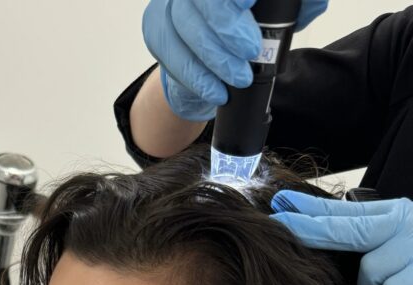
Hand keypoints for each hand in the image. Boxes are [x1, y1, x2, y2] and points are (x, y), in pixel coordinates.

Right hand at [142, 0, 328, 120]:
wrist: (213, 55)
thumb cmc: (249, 26)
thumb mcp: (280, 10)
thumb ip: (297, 3)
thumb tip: (314, 4)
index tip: (248, 4)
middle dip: (226, 27)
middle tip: (251, 53)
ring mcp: (170, 0)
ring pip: (181, 24)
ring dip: (212, 59)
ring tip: (239, 79)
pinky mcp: (155, 24)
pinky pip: (167, 50)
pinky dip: (194, 77)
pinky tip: (215, 91)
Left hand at [270, 191, 412, 284]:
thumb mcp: (401, 250)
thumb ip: (372, 245)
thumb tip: (319, 242)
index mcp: (399, 216)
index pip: (348, 210)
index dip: (312, 209)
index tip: (279, 204)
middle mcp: (408, 222)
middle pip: (348, 229)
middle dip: (309, 230)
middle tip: (278, 225)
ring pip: (370, 272)